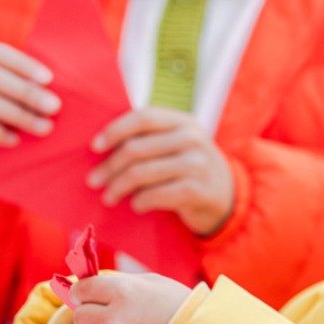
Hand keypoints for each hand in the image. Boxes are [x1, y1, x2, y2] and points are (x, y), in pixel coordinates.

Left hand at [71, 272, 191, 323]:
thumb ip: (118, 284)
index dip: (85, 294)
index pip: (81, 290)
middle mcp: (115, 320)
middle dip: (91, 318)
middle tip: (111, 321)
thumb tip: (84, 288)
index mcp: (124, 292)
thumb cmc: (179, 311)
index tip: (93, 298)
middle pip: (80, 317)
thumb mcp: (153, 285)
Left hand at [88, 108, 233, 235]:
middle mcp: (192, 138)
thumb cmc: (192, 171)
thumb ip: (152, 139)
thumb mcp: (179, 146)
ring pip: (142, 173)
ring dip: (118, 187)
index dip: (115, 130)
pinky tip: (136, 206)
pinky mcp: (197, 190)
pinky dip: (140, 201)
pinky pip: (156, 195)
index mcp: (184, 121)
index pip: (143, 118)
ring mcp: (197, 164)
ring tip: (109, 197)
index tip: (94, 147)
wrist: (229, 199)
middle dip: (109, 166)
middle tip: (94, 180)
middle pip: (136, 149)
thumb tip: (103, 147)